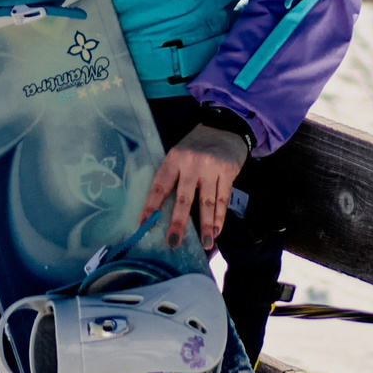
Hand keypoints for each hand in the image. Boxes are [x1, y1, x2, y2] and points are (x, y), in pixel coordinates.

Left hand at [136, 123, 249, 249]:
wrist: (224, 128)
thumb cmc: (196, 147)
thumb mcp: (178, 155)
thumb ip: (173, 176)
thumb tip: (162, 210)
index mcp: (174, 159)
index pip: (160, 186)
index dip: (151, 206)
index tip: (144, 224)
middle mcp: (191, 163)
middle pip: (184, 198)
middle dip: (178, 223)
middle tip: (173, 242)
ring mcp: (211, 168)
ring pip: (207, 203)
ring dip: (205, 226)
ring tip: (205, 245)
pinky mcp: (228, 171)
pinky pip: (222, 199)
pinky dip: (220, 217)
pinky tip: (216, 231)